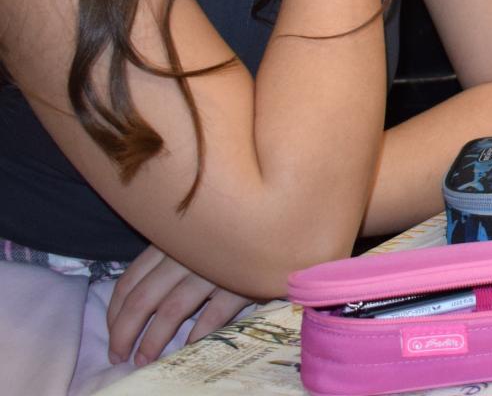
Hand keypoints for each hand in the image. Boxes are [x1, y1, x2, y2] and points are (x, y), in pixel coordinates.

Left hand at [107, 245, 254, 365]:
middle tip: (120, 356)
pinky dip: (198, 334)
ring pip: (171, 310)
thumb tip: (136, 303)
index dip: (114, 313)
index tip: (113, 335)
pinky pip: (214, 313)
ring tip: (145, 360)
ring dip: (153, 340)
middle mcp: (186, 253)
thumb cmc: (236, 234)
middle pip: (142, 299)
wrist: (284, 226)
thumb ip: (169, 259)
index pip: (129, 281)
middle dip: (124, 333)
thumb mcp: (196, 238)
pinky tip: (189, 347)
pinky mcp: (242, 281)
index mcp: (170, 242)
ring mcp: (214, 267)